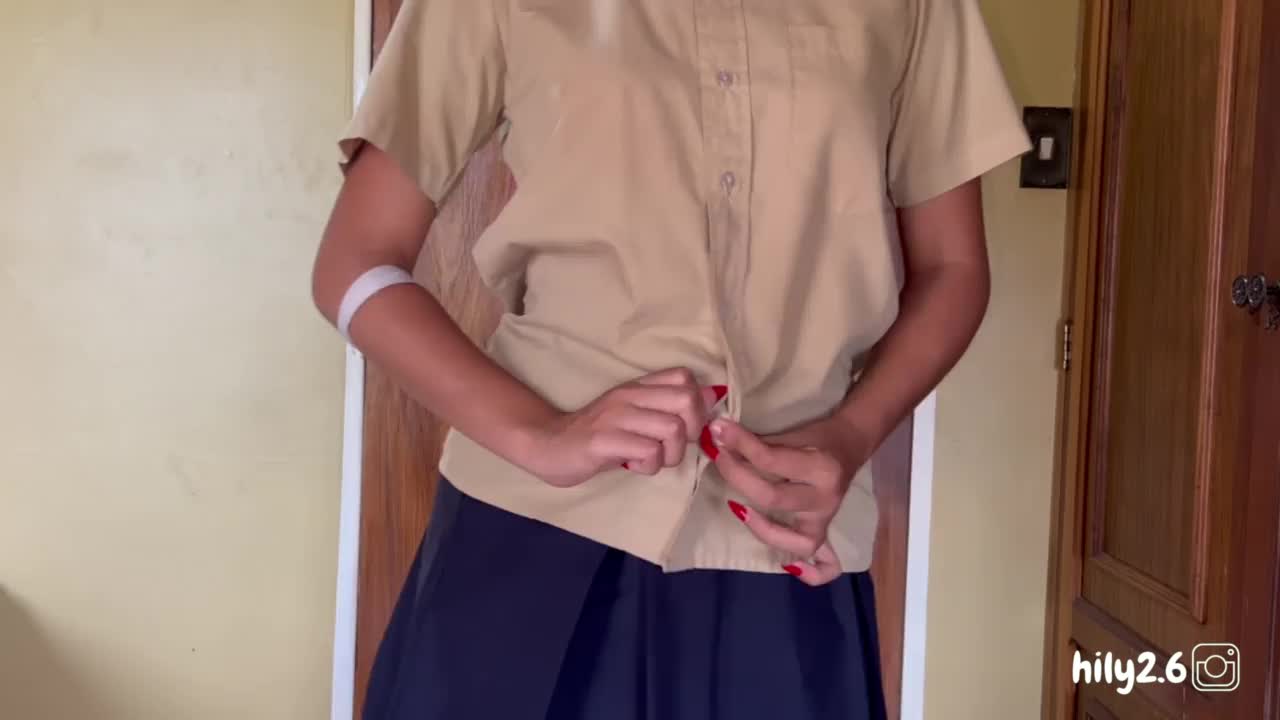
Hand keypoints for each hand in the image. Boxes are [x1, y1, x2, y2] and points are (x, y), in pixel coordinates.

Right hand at [523, 367, 723, 487]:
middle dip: (691, 432)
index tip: (685, 428)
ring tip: (652, 461)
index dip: (697, 405)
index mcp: (638, 388)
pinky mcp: (603, 440)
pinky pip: (648, 451)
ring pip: (672, 429)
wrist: (548, 444)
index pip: (684, 378)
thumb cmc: (596, 435)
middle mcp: (629, 396)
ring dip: (671, 455)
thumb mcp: (633, 416)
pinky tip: (634, 466)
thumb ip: (665, 407)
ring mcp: (616, 417)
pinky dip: (649, 466)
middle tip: (672, 449)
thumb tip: (711, 399)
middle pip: (687, 401)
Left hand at [711, 415, 874, 585]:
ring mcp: (827, 520)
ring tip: (737, 507)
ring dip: (760, 527)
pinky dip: (808, 572)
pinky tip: (786, 563)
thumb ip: (760, 443)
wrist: (851, 444)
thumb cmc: (818, 437)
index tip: (719, 432)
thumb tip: (719, 439)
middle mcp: (825, 498)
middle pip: (771, 497)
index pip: (770, 459)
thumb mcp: (793, 433)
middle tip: (720, 458)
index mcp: (821, 467)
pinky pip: (824, 567)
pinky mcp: (825, 533)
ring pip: (794, 540)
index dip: (739, 445)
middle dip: (737, 476)